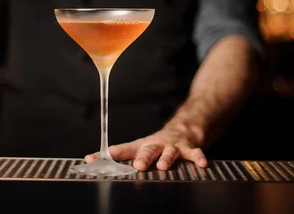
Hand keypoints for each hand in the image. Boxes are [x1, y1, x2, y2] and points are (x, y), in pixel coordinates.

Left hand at [85, 126, 207, 170]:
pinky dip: (198, 157)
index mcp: (142, 145)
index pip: (122, 149)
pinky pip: (195, 153)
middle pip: (148, 149)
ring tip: (163, 165)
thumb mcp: (140, 147)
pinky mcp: (189, 148)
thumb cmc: (158, 143)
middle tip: (138, 165)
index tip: (93, 159)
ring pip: (169, 152)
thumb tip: (90, 160)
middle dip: (143, 157)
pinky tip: (202, 164)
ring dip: (166, 158)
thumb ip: (121, 155)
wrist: (184, 127)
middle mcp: (156, 144)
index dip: (109, 154)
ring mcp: (173, 146)